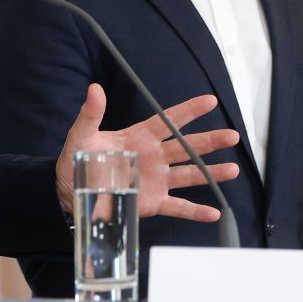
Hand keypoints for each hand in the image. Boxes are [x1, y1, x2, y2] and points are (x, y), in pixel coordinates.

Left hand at [57, 84, 241, 221]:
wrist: (69, 192)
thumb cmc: (78, 159)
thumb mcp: (82, 135)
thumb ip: (91, 114)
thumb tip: (94, 89)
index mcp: (140, 137)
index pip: (169, 120)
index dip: (189, 110)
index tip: (210, 101)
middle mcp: (154, 156)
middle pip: (187, 147)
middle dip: (210, 141)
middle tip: (233, 136)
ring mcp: (156, 179)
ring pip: (189, 174)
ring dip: (211, 172)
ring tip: (232, 169)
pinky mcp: (152, 202)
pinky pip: (177, 206)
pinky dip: (195, 211)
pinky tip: (214, 212)